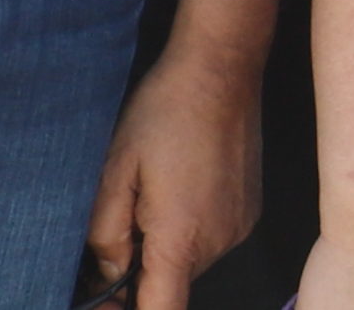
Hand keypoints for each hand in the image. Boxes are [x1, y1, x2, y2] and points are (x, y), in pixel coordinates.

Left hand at [90, 46, 261, 309]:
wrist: (222, 68)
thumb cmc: (164, 113)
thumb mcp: (114, 171)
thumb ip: (105, 234)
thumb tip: (106, 275)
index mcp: (180, 239)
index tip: (104, 301)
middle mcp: (217, 242)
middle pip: (170, 283)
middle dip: (138, 268)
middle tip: (116, 223)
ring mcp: (238, 227)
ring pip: (188, 259)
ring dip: (163, 243)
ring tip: (149, 191)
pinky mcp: (249, 211)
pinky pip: (211, 237)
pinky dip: (188, 226)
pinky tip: (177, 184)